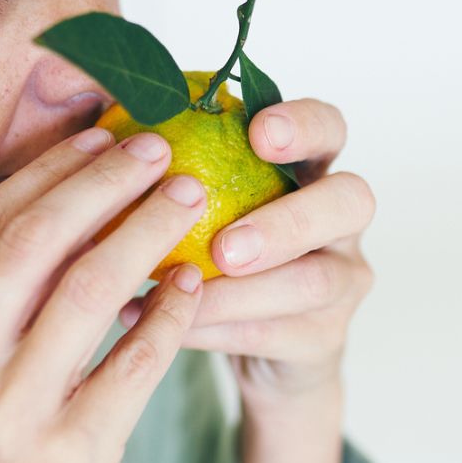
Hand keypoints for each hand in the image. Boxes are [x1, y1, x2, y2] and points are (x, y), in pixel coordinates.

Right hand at [0, 126, 206, 462]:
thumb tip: (52, 220)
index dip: (46, 172)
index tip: (98, 136)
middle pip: (32, 241)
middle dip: (104, 181)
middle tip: (160, 149)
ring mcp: (4, 419)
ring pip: (89, 289)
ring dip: (148, 231)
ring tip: (192, 201)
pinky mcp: (67, 462)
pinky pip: (133, 364)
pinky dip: (170, 315)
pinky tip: (193, 289)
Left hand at [118, 98, 374, 402]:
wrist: (255, 341)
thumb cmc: (208, 245)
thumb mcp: (196, 197)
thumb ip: (172, 158)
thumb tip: (111, 120)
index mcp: (312, 168)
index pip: (328, 128)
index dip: (303, 126)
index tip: (259, 133)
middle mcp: (341, 219)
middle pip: (351, 202)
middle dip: (289, 222)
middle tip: (225, 247)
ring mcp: (344, 280)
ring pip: (313, 281)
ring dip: (240, 291)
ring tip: (176, 291)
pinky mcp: (326, 337)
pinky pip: (274, 335)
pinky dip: (212, 330)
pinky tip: (155, 322)